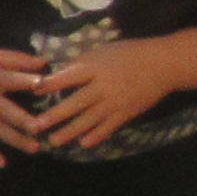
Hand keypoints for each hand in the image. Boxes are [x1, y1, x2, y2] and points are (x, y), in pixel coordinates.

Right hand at [0, 43, 52, 165]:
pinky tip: (1, 164)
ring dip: (15, 139)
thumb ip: (18, 60)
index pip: (10, 79)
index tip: (43, 83)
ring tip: (34, 148)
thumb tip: (44, 64)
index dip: (26, 81)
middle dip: (21, 119)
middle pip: (3, 110)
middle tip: (39, 128)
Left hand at [18, 38, 180, 150]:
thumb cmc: (129, 54)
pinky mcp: (126, 112)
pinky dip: (96, 136)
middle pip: (76, 102)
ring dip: (70, 132)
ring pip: (89, 119)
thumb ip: (80, 64)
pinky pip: (109, 127)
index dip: (51, 83)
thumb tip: (56, 74)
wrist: (163, 65)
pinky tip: (84, 144)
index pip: (69, 76)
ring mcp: (115, 101)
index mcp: (95, 67)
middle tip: (34, 126)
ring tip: (53, 142)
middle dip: (54, 116)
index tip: (33, 90)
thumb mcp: (102, 51)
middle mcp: (103, 86)